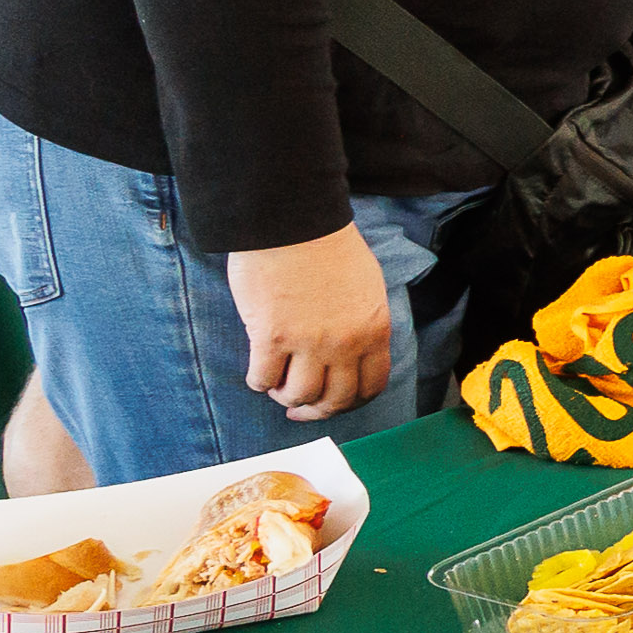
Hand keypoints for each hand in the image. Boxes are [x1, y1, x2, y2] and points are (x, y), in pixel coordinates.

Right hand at [228, 225, 393, 421]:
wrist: (293, 222)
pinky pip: (263, 378)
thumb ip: (362, 324)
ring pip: (299, 395)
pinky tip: (258, 373)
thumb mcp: (366, 288)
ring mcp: (308, 342)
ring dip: (285, 397)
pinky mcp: (270, 336)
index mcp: (374, 330)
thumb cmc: (328, 248)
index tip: (332, 404)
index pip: (371, 386)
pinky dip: (259, 382)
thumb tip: (349, 355)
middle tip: (299, 408)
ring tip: (277, 387)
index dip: (350, 403)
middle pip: (336, 399)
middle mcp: (345, 343)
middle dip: (317, 411)